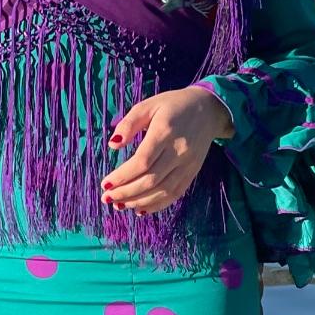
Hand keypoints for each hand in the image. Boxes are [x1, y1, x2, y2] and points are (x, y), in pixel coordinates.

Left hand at [103, 84, 233, 214]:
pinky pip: (175, 193)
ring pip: (163, 190)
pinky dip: (157, 204)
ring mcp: (188, 164)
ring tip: (120, 205)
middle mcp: (179, 150)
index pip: (142, 161)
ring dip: (139, 202)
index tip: (105, 183)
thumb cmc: (172, 105)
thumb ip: (129, 123)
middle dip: (126, 193)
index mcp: (165, 131)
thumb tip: (113, 145)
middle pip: (151, 179)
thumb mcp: (148, 105)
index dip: (123, 176)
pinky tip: (140, 209)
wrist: (208, 109)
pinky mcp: (193, 172)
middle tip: (107, 198)